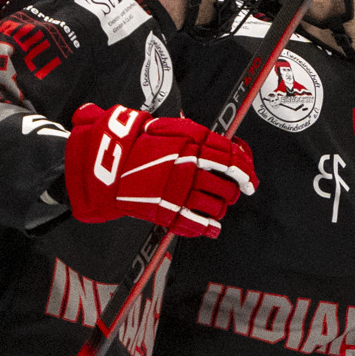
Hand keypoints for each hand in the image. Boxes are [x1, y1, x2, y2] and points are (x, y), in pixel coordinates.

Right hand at [64, 105, 256, 237]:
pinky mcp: (165, 209)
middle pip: (226, 185)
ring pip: (215, 206)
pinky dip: (208, 228)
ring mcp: (177, 190)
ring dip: (220, 208)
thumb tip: (226, 145)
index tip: (251, 179)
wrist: (103, 161)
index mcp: (190, 143)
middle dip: (233, 192)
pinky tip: (213, 228)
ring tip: (218, 207)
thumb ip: (195, 136)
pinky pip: (195, 223)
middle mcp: (187, 167)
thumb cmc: (134, 140)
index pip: (230, 159)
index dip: (246, 171)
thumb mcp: (166, 127)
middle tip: (232, 193)